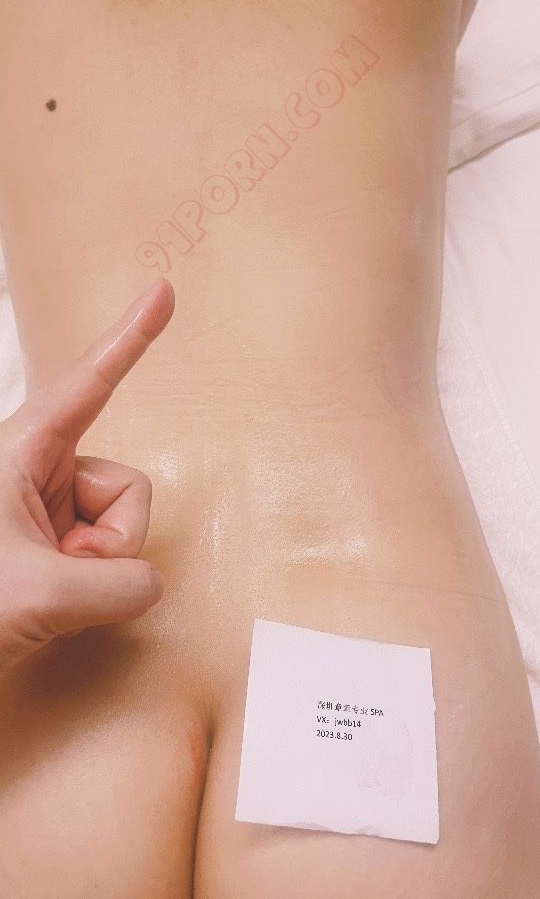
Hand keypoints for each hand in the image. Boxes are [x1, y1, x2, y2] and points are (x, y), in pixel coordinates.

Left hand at [0, 275, 174, 674]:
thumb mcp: (39, 594)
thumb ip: (122, 584)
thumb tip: (145, 584)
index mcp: (18, 450)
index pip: (90, 382)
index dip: (132, 336)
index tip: (162, 291)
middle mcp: (33, 473)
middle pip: (125, 485)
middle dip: (112, 541)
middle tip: (61, 577)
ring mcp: (42, 514)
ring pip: (121, 529)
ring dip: (96, 571)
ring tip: (47, 596)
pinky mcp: (46, 549)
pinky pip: (107, 558)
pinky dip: (91, 588)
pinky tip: (51, 607)